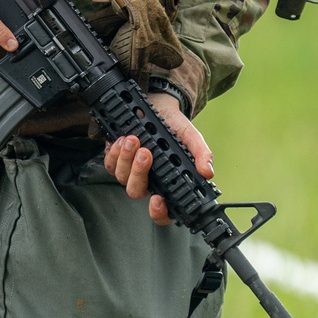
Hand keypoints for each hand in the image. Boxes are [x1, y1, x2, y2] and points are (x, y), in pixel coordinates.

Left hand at [103, 93, 213, 225]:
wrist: (158, 105)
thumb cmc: (174, 126)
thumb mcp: (191, 137)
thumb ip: (200, 153)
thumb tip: (208, 171)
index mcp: (166, 182)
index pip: (163, 210)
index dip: (159, 212)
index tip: (158, 200)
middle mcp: (147, 180)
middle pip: (136, 191)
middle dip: (139, 173)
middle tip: (146, 153)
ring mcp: (129, 171)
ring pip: (121, 177)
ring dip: (126, 158)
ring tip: (134, 140)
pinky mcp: (115, 159)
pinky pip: (110, 164)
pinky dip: (115, 152)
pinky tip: (123, 140)